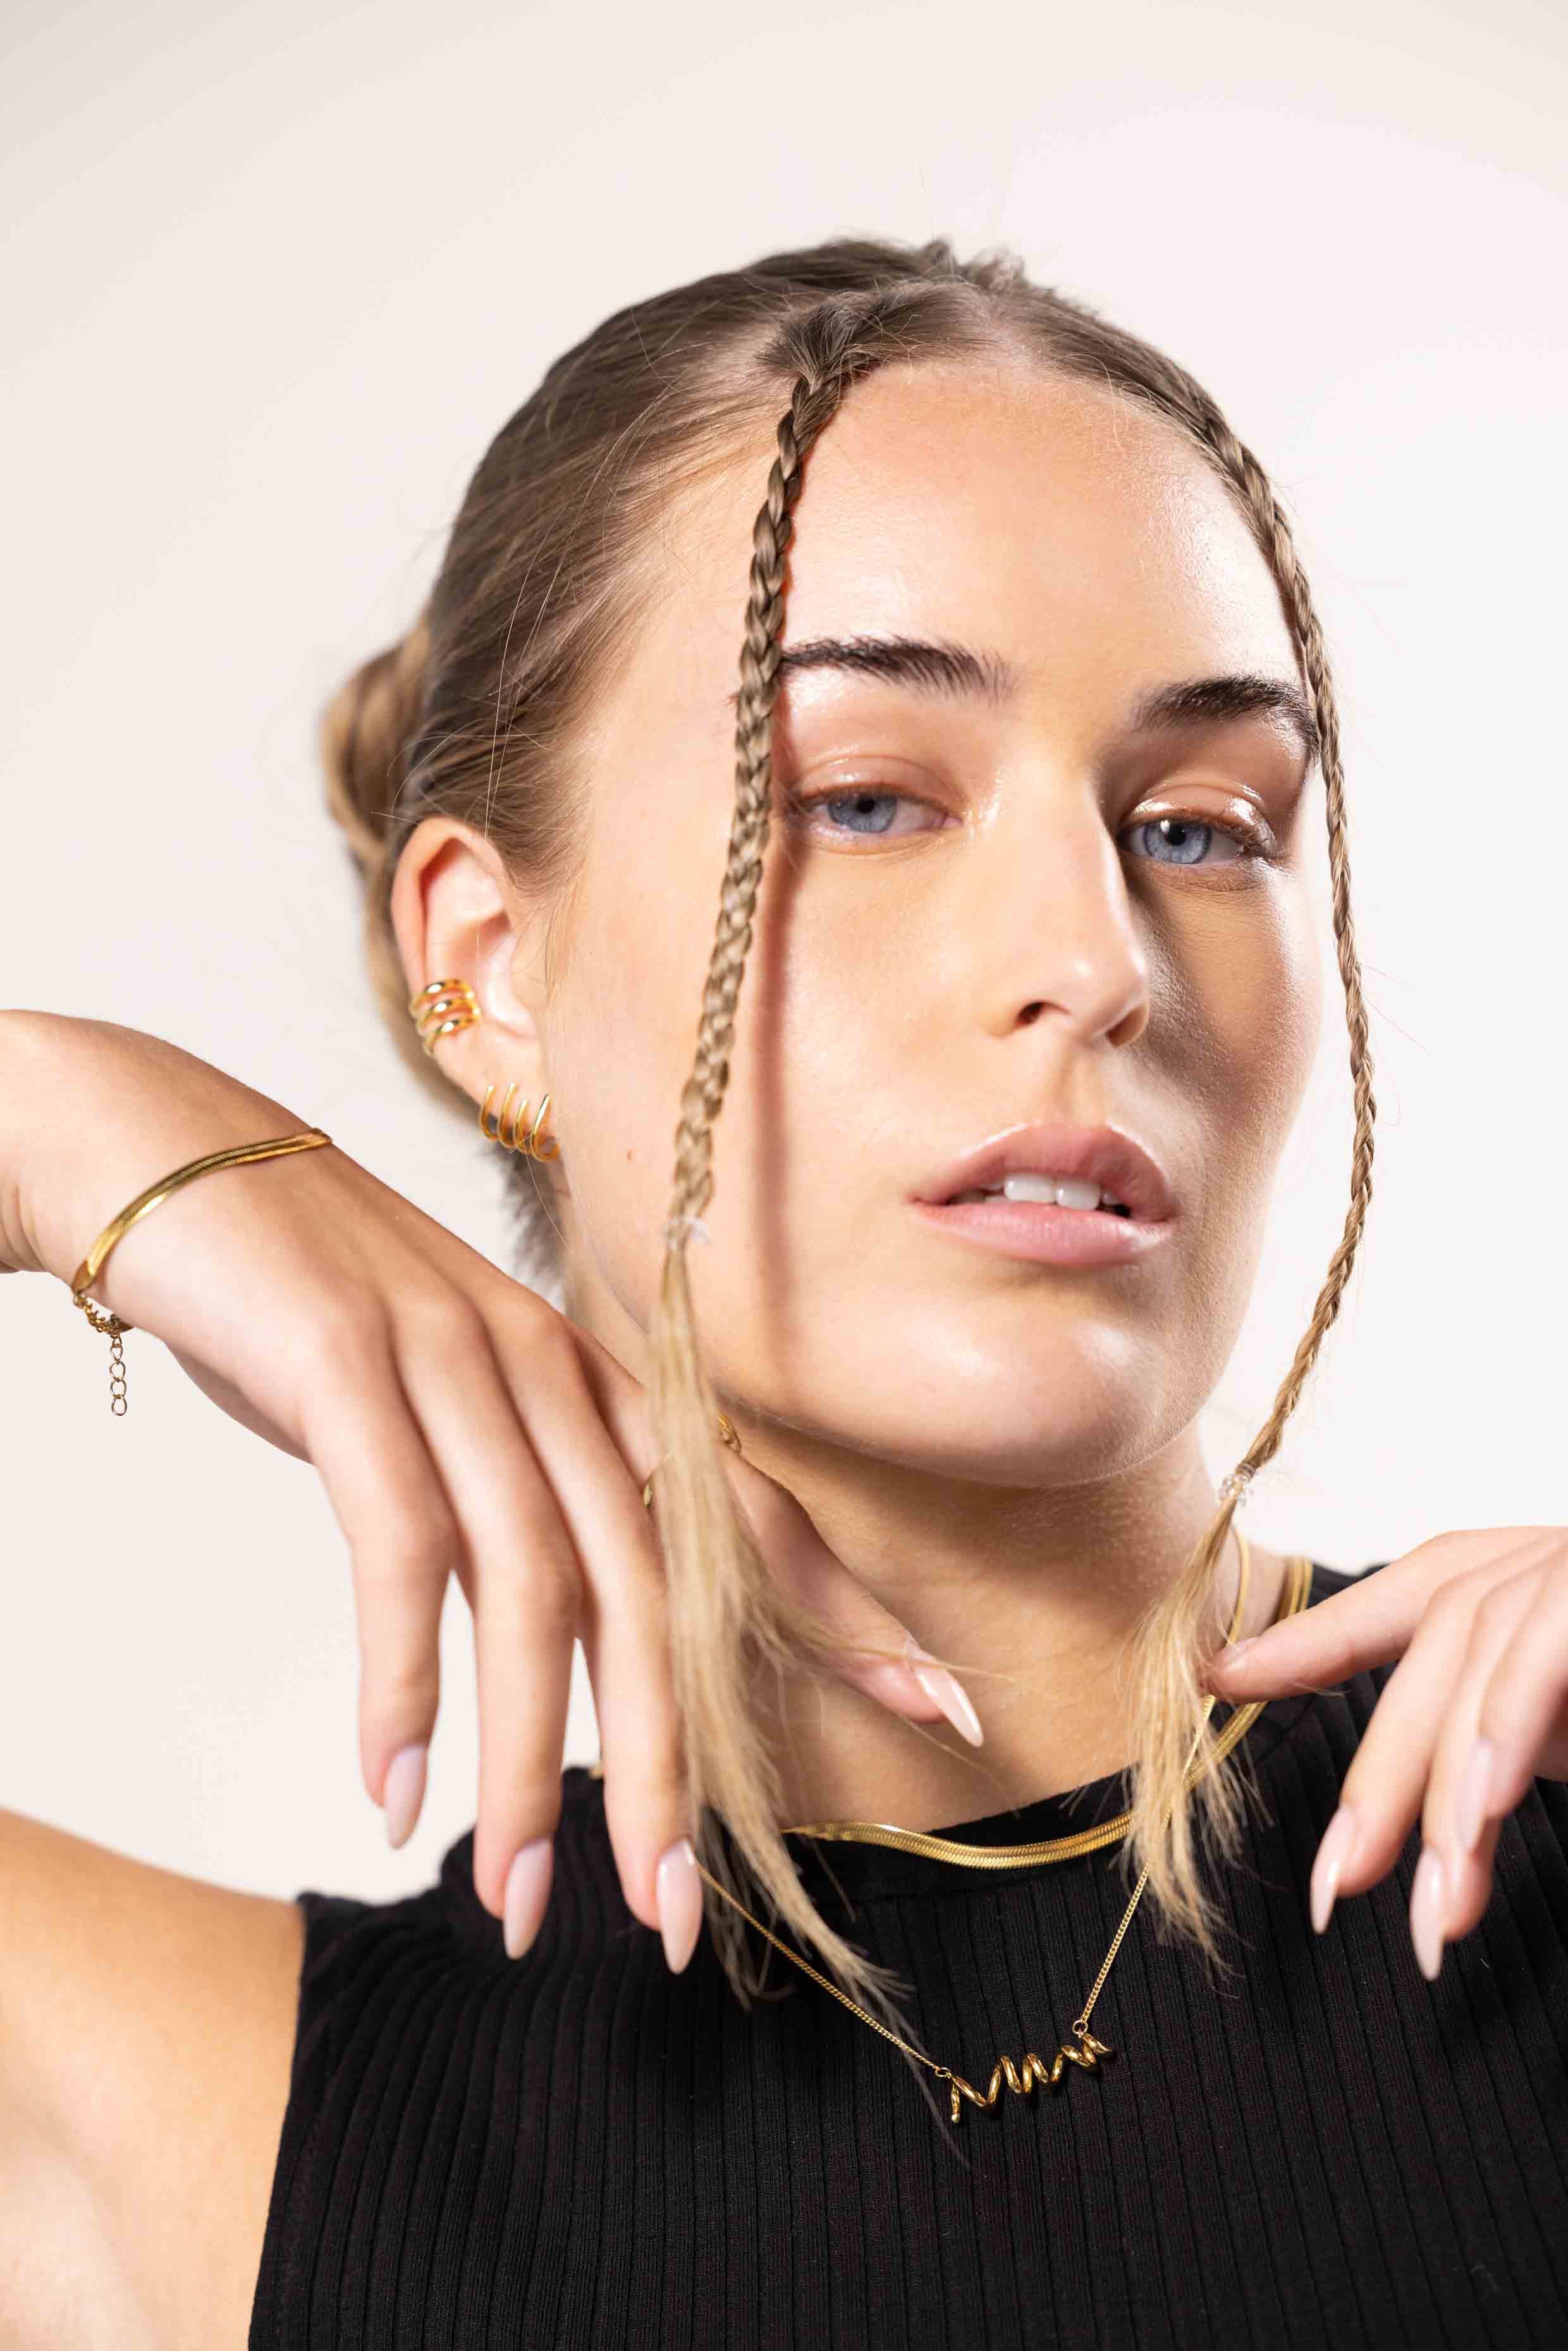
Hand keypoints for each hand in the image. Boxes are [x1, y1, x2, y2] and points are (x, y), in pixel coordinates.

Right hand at [6, 1014, 977, 1968]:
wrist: (179, 1160)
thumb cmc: (323, 1301)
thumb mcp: (457, 1396)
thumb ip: (529, 1494)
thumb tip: (570, 1632)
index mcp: (592, 1381)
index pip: (742, 1511)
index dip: (842, 1608)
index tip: (939, 1706)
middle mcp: (551, 1372)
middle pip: (651, 1590)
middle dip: (673, 1764)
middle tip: (668, 1915)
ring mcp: (455, 1363)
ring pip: (530, 1592)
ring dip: (525, 1767)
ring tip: (509, 1900)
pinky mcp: (349, 1366)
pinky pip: (399, 1548)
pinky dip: (400, 1682)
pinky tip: (394, 1791)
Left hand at [1202, 1528, 1567, 1981]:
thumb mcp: (1560, 1732)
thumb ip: (1500, 1754)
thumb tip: (1436, 1832)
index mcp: (1531, 1578)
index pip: (1411, 1600)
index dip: (1312, 1637)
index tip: (1221, 1680)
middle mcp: (1553, 1556)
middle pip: (1435, 1643)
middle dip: (1379, 1772)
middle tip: (1333, 1891)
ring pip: (1483, 1649)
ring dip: (1449, 1788)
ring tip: (1430, 1912)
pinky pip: (1547, 1648)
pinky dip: (1507, 1721)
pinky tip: (1481, 1806)